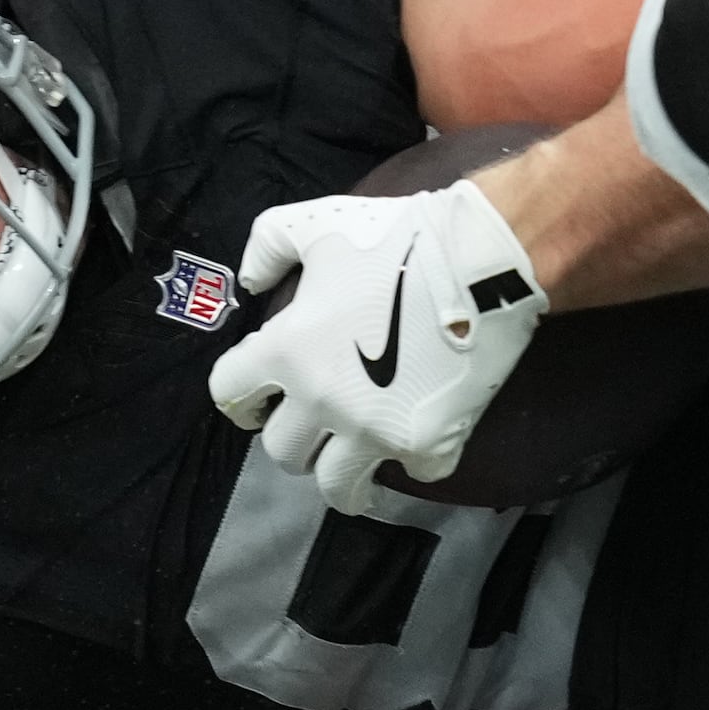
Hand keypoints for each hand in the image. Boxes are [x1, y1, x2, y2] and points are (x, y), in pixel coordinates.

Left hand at [206, 180, 544, 516]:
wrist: (479, 261)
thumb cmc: (397, 238)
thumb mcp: (318, 222)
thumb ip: (269, 244)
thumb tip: (251, 281)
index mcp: (288, 351)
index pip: (229, 394)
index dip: (238, 398)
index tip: (255, 402)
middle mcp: (321, 400)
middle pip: (281, 451)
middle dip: (294, 441)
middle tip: (313, 430)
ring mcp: (373, 428)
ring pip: (336, 487)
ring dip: (340, 480)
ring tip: (351, 473)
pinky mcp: (424, 443)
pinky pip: (411, 474)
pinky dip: (414, 461)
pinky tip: (417, 443)